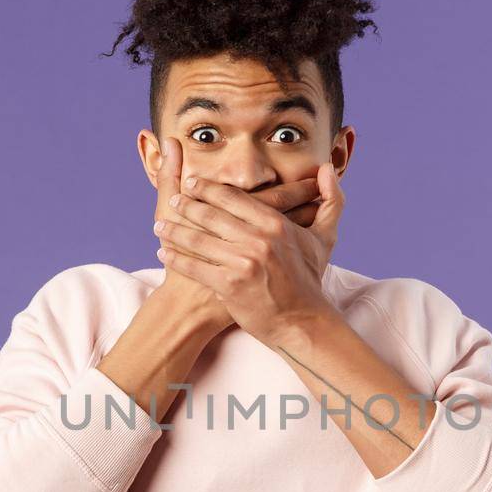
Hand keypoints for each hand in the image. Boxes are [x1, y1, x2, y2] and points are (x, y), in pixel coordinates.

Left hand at [154, 161, 345, 343]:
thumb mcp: (324, 238)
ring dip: (174, 230)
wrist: (302, 322)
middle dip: (186, 205)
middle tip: (172, 200)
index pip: (233, 198)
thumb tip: (326, 169)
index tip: (191, 182)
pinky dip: (176, 258)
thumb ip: (330, 201)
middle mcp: (258, 240)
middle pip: (211, 215)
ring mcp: (243, 262)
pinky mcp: (229, 285)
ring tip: (160, 224)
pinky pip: (195, 266)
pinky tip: (163, 252)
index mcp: (275, 224)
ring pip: (199, 239)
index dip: (208, 188)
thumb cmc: (310, 280)